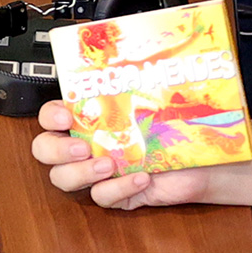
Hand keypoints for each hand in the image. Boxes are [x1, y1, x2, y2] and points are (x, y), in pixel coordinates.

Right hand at [31, 99, 228, 210]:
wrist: (206, 160)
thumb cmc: (180, 127)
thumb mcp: (156, 98)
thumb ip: (137, 83)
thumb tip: (139, 55)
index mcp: (91, 117)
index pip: (51, 116)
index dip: (50, 116)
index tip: (65, 115)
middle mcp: (88, 144)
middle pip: (45, 151)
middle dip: (56, 150)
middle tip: (81, 147)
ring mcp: (98, 171)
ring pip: (63, 179)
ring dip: (80, 173)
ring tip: (108, 165)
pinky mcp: (115, 194)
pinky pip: (101, 197)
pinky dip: (117, 189)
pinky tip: (139, 178)